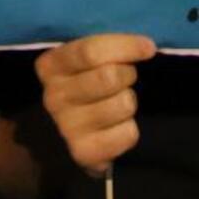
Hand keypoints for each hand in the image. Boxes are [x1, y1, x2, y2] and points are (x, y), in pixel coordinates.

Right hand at [34, 33, 155, 177]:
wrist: (60, 135)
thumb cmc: (81, 84)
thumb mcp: (82, 60)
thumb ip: (104, 47)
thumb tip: (145, 45)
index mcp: (50, 66)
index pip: (91, 51)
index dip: (126, 46)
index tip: (148, 47)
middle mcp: (54, 97)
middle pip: (110, 76)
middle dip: (127, 74)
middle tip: (124, 78)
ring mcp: (67, 127)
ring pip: (123, 104)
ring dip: (129, 101)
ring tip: (116, 103)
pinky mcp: (84, 153)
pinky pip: (128, 134)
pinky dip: (129, 129)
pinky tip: (115, 128)